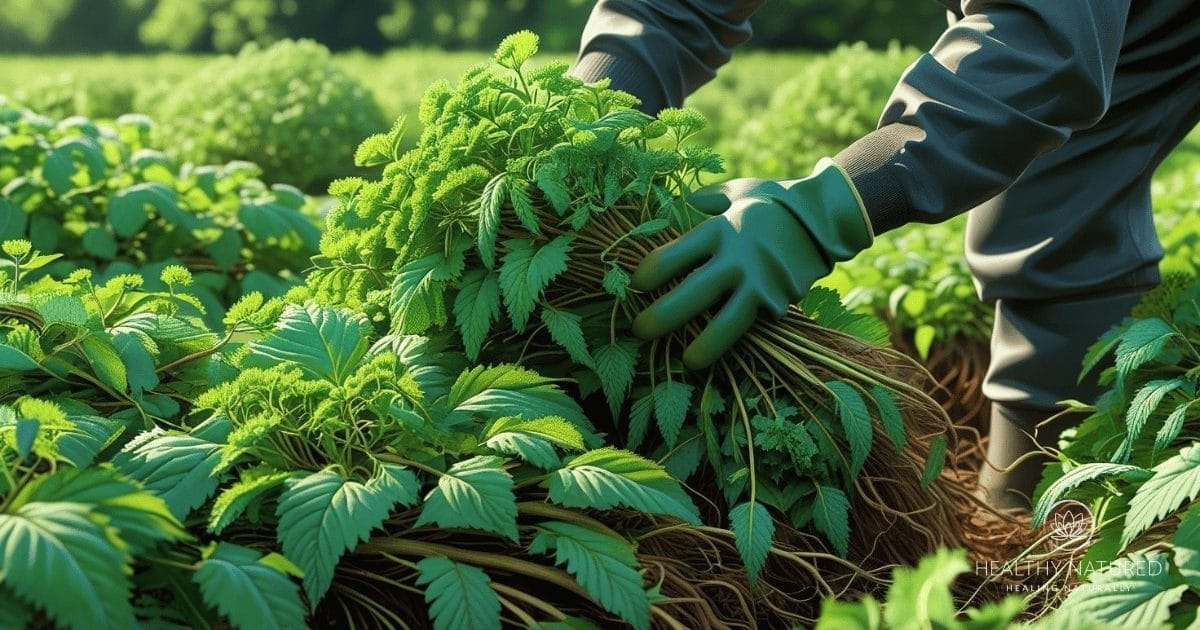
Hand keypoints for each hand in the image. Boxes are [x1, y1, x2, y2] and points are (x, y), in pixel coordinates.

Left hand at [630, 159, 872, 368]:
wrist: (827, 217)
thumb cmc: (776, 201)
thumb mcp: (741, 191)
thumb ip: (709, 199)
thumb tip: (686, 200)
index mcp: (721, 229)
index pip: (676, 255)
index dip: (652, 273)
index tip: (636, 286)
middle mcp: (738, 258)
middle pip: (693, 292)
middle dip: (663, 315)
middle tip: (640, 331)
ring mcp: (761, 283)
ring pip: (728, 321)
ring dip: (705, 344)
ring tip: (686, 361)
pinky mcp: (780, 300)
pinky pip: (753, 323)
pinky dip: (736, 339)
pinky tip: (718, 351)